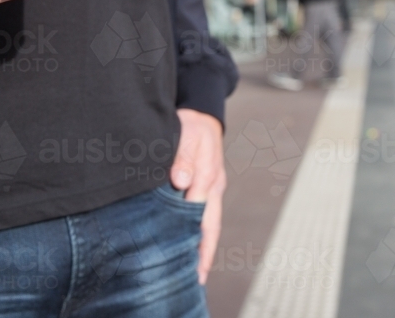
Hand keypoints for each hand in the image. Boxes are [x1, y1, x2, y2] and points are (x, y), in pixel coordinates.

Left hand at [170, 108, 225, 285]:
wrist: (201, 114)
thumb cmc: (192, 125)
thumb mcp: (187, 134)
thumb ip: (184, 157)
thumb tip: (182, 182)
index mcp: (209, 177)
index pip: (202, 215)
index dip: (197, 240)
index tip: (192, 261)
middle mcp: (213, 187)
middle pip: (210, 226)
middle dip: (204, 253)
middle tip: (197, 279)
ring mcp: (211, 189)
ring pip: (206, 222)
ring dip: (200, 245)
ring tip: (191, 271)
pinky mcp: (205, 187)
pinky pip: (201, 214)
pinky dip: (196, 231)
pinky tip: (186, 243)